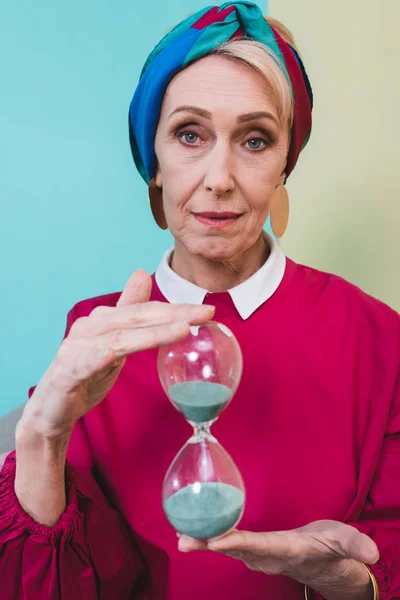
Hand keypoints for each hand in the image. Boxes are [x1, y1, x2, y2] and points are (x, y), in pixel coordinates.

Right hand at [21, 270, 214, 437]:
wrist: (52, 409)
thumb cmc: (86, 372)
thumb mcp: (115, 341)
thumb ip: (129, 311)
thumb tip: (142, 274)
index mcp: (104, 320)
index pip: (145, 311)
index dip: (177, 308)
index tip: (207, 310)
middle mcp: (89, 328)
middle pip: (136, 318)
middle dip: (173, 315)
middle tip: (206, 313)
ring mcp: (76, 349)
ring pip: (119, 338)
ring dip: (151, 333)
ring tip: (182, 329)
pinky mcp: (66, 372)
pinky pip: (86, 362)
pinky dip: (103, 356)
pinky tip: (117, 353)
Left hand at [178, 520, 378, 587]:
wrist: (324, 563)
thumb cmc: (332, 547)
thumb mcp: (346, 542)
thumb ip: (354, 544)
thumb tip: (371, 553)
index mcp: (287, 550)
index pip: (259, 546)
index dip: (236, 543)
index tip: (214, 540)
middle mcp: (268, 556)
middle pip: (234, 550)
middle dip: (208, 545)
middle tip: (183, 541)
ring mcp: (258, 556)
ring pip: (227, 548)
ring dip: (204, 543)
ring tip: (180, 536)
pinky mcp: (253, 551)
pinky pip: (228, 542)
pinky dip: (210, 537)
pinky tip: (193, 529)